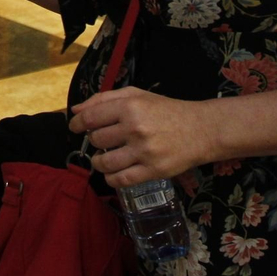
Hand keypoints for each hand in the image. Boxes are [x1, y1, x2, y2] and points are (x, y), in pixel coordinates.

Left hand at [68, 87, 215, 186]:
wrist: (201, 130)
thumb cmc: (166, 110)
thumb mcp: (136, 95)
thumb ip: (104, 99)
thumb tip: (76, 110)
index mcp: (130, 107)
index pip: (90, 118)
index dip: (76, 124)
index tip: (75, 127)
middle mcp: (135, 129)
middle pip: (96, 140)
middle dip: (94, 140)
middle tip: (102, 140)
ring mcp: (144, 152)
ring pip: (105, 162)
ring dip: (98, 161)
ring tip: (103, 158)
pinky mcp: (153, 171)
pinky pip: (121, 180)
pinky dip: (111, 178)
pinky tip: (113, 173)